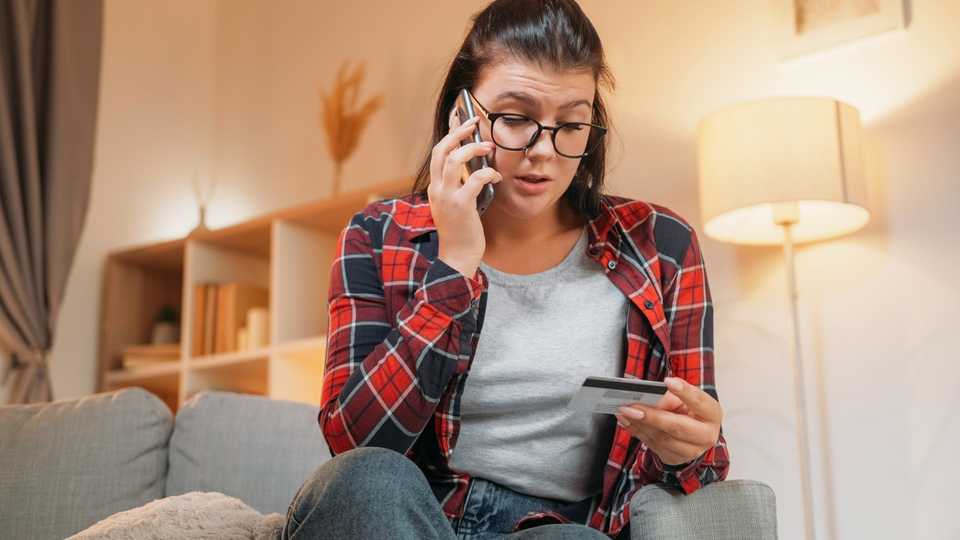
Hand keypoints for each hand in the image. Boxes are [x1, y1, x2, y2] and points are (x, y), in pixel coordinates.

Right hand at [429, 108, 501, 277]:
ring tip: (488, 146)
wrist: (458, 256)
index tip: (462, 120)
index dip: (450, 134)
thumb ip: (460, 186)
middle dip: (458, 132)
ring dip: (473, 148)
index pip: (438, 153)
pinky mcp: (461, 206)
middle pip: (441, 150)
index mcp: (435, 187)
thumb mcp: (456, 204)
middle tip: (475, 122)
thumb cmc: (461, 230)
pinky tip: (498, 177)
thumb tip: (476, 166)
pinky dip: (488, 173)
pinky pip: (475, 179)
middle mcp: (437, 189)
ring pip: (454, 160)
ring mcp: (447, 197)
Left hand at [615, 377, 722, 466]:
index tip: (668, 382)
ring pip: (661, 438)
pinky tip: (626, 420)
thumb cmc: (689, 410)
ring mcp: (690, 451)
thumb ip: (669, 397)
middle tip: (631, 406)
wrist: (692, 434)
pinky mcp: (674, 458)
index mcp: (711, 414)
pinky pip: (652, 445)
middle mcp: (705, 435)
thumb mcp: (684, 399)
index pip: (699, 402)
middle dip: (652, 416)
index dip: (684, 392)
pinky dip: (636, 431)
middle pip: (677, 427)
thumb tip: (649, 399)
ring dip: (639, 424)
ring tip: (623, 411)